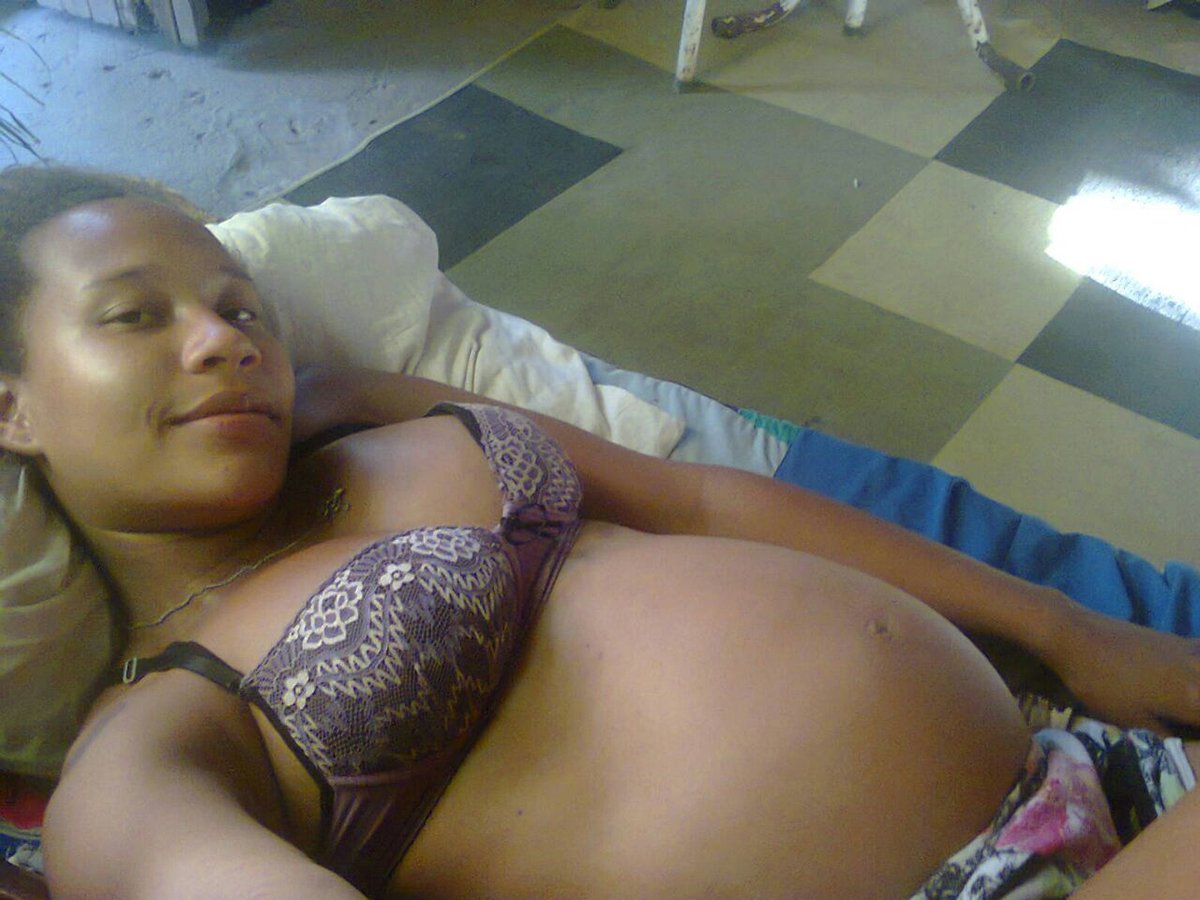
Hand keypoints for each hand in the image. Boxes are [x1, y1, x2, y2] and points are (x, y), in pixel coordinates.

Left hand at [1047, 606, 1199, 734]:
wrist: (1075, 635)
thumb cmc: (1101, 683)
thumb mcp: (1133, 721)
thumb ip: (1167, 737)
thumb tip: (1187, 750)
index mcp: (1195, 698)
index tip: (1193, 745)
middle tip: (1189, 724)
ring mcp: (1192, 651)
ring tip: (1189, 706)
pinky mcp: (1179, 639)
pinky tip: (1192, 678)